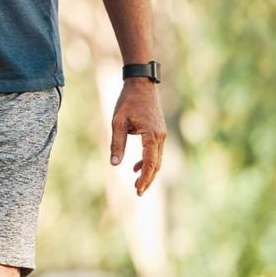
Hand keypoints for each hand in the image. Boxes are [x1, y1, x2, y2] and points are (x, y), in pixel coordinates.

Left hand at [110, 78, 165, 194]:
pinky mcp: (158, 132)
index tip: (137, 190)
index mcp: (152, 135)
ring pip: (157, 159)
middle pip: (156, 164)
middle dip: (147, 179)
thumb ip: (117, 143)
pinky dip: (147, 161)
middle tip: (138, 193)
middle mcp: (160, 136)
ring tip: (136, 184)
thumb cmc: (128, 101)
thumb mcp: (118, 122)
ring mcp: (161, 134)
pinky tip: (135, 167)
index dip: (144, 178)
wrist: (141, 84)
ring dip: (148, 172)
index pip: (150, 162)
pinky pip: (155, 151)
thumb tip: (114, 164)